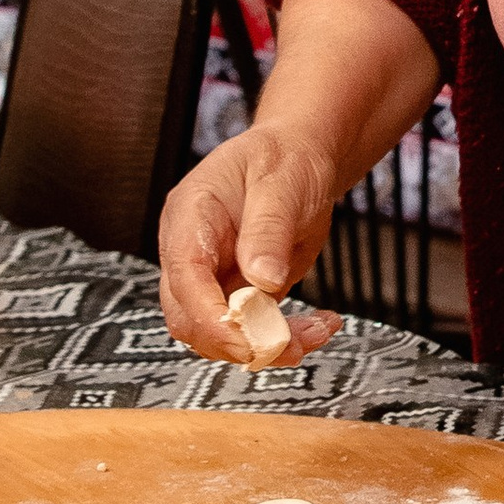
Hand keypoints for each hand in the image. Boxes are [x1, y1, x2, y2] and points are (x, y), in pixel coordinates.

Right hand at [158, 125, 346, 366]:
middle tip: (290, 345)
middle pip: (190, 317)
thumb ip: (269, 228)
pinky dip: (283, 339)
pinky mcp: (239, 294)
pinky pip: (251, 331)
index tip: (247, 338)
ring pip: (220, 334)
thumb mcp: (282, 181)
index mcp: (189, 216)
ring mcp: (213, 277)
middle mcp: (191, 252)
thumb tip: (263, 279)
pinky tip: (319, 326)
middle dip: (237, 341)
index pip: (184, 276)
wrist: (302, 156)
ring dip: (266, 346)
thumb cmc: (286, 158)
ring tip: (318, 331)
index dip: (209, 315)